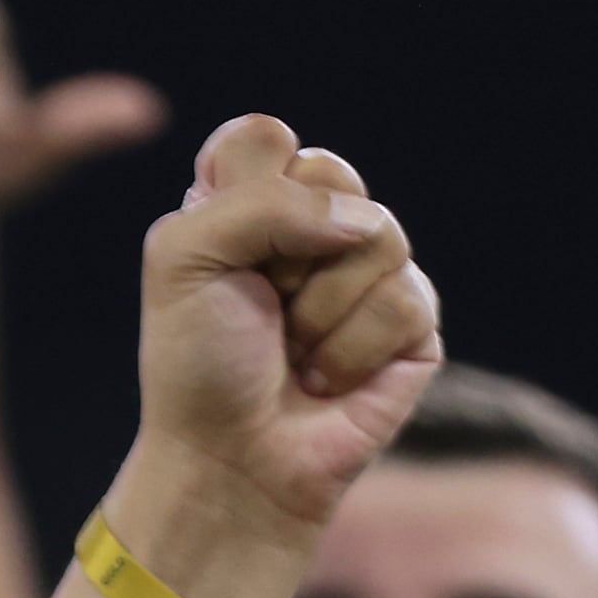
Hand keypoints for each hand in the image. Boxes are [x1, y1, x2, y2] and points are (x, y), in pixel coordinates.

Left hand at [132, 116, 440, 535]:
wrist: (232, 461)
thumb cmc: (198, 365)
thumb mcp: (184, 258)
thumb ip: (260, 201)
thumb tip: (363, 221)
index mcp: (247, 201)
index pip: (267, 137)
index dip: (246, 190)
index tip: (218, 253)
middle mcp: (312, 227)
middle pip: (334, 173)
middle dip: (286, 251)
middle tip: (262, 305)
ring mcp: (369, 272)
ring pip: (379, 236)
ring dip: (320, 310)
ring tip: (294, 353)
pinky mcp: (413, 324)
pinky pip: (405, 300)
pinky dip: (353, 351)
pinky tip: (329, 383)